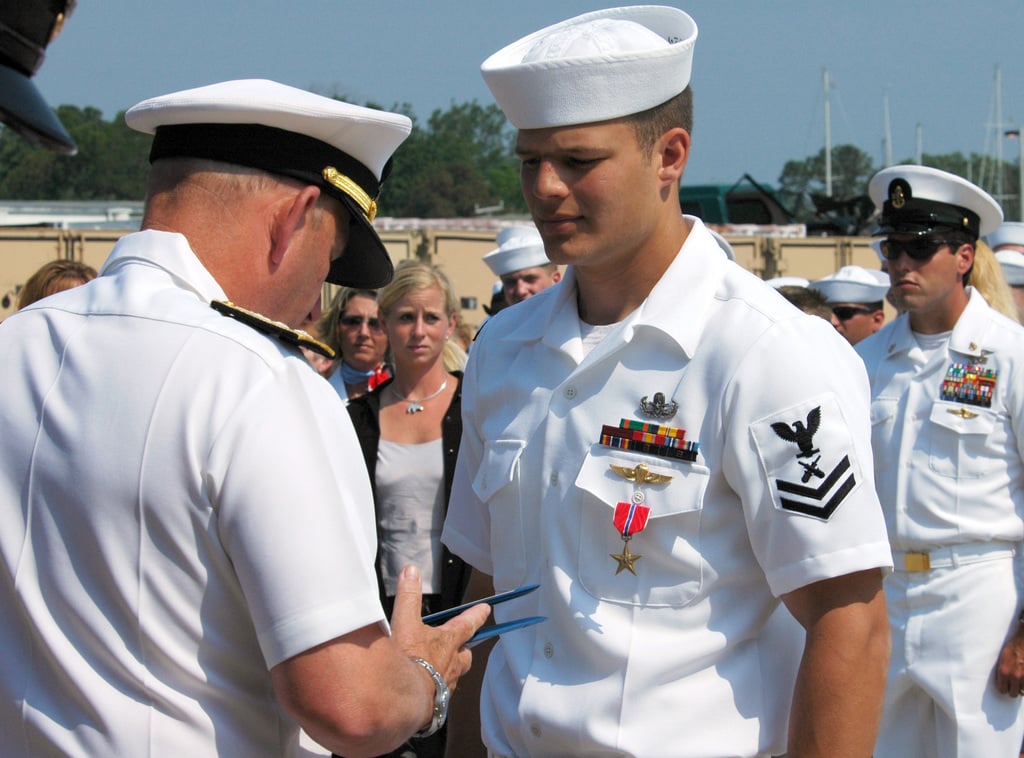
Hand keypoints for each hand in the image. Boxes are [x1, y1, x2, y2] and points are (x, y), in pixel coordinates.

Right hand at [390, 565, 490, 693]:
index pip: (467, 624)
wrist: (403, 700)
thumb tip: (412, 571)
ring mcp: (444, 686)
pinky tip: (423, 692)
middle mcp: (451, 664)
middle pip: (465, 656)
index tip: (486, 609)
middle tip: (462, 648)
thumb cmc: (407, 660)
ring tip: (437, 671)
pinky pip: (439, 695)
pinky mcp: (434, 705)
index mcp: (448, 641)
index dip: (476, 615)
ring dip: (449, 672)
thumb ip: (408, 596)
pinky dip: (434, 691)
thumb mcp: (405, 622)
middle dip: (464, 650)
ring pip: (453, 677)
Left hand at [995, 625, 1023, 696]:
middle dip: (1012, 690)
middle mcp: (1015, 676)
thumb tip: (1001, 682)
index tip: (1005, 686)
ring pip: (1022, 692)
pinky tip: (1023, 679)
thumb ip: (1002, 671)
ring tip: (1019, 682)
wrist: (1023, 640)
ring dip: (1021, 688)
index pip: (1002, 690)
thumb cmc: (1012, 647)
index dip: (1003, 688)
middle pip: (1013, 694)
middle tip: (1012, 685)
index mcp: (1004, 672)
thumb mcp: (1002, 658)